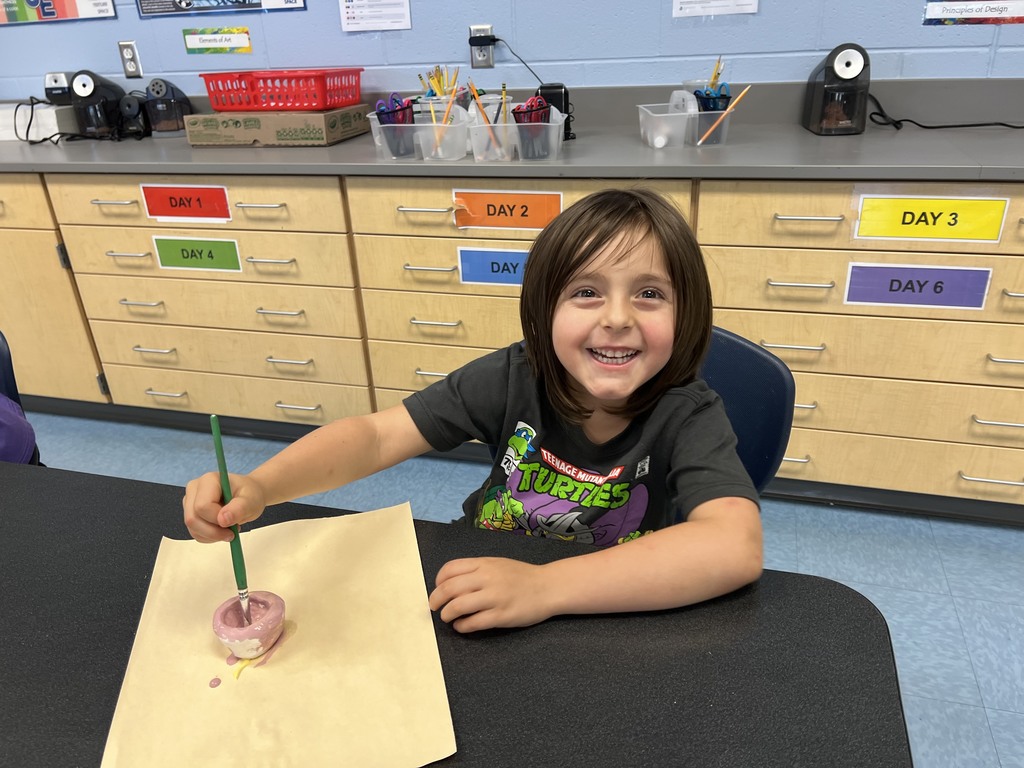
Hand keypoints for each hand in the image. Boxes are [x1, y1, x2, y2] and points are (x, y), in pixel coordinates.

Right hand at [182, 471, 267, 542]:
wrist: (247, 496)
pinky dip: (209, 537)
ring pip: (192, 528)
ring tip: (229, 529)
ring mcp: (190, 501)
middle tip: (232, 533)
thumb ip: (239, 509)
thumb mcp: (251, 500)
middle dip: (213, 531)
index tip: (234, 524)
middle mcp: (194, 488)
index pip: (202, 506)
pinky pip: (194, 532)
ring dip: (212, 535)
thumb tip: (223, 520)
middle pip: (193, 518)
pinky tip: (221, 530)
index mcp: (209, 480)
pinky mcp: (191, 513)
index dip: (216, 519)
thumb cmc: (249, 495)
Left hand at [428, 557, 555, 632]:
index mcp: (484, 564)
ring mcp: (494, 597)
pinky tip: (462, 626)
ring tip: (448, 617)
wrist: (548, 587)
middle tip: (435, 607)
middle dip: (436, 600)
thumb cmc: (521, 576)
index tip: (438, 589)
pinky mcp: (501, 616)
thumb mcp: (497, 564)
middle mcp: (487, 578)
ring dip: (447, 614)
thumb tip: (450, 583)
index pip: (450, 569)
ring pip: (458, 606)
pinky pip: (474, 622)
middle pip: (449, 588)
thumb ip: (476, 570)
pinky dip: (462, 626)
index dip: (438, 581)